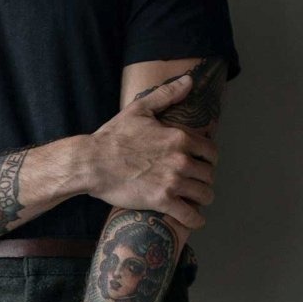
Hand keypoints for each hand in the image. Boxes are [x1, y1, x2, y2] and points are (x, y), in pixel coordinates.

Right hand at [78, 72, 217, 230]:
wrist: (92, 162)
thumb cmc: (113, 137)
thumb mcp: (140, 109)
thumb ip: (167, 95)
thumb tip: (189, 81)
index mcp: (179, 137)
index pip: (210, 151)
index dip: (208, 159)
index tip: (201, 164)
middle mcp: (181, 159)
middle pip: (209, 174)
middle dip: (204, 179)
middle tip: (195, 184)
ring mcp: (173, 181)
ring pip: (204, 194)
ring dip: (202, 198)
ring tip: (196, 201)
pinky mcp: (162, 201)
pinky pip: (189, 215)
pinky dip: (195, 220)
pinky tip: (195, 220)